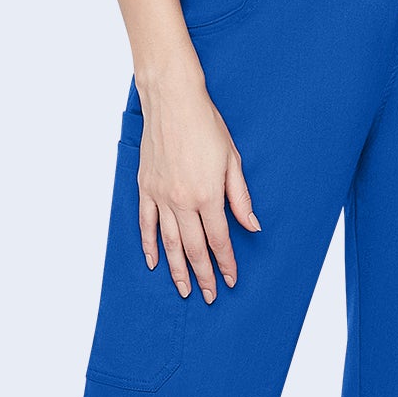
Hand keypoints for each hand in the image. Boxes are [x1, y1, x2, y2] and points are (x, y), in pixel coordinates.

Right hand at [136, 67, 259, 303]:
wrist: (172, 101)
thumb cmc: (206, 125)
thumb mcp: (232, 160)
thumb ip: (240, 198)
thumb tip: (252, 226)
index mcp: (208, 195)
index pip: (219, 239)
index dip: (226, 262)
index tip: (230, 280)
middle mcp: (182, 201)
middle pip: (194, 248)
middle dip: (203, 275)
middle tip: (208, 295)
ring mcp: (160, 196)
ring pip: (169, 242)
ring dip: (177, 269)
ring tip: (183, 289)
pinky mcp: (145, 188)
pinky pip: (146, 224)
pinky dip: (149, 245)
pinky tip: (154, 261)